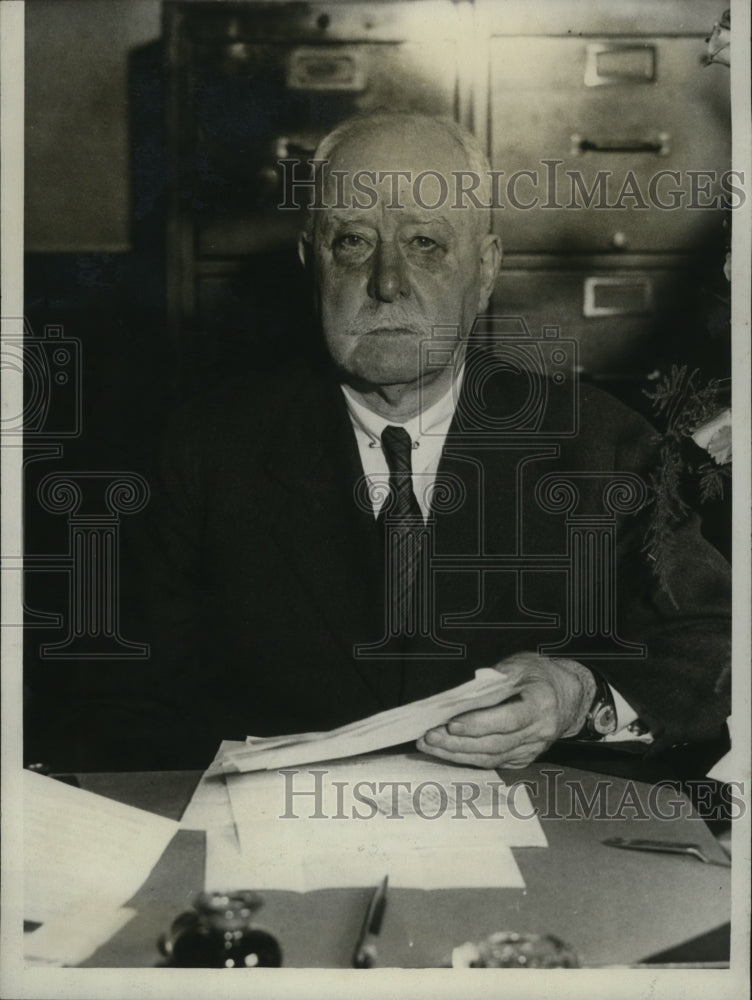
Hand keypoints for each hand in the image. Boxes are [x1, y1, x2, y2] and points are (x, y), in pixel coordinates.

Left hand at [416, 653, 595, 769]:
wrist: (567, 695)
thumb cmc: (539, 676)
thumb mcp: (520, 666)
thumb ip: (493, 680)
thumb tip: (461, 695)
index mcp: (541, 705)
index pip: (507, 720)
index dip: (478, 724)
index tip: (451, 723)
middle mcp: (539, 732)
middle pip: (494, 744)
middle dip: (458, 742)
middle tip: (429, 736)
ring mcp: (532, 749)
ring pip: (490, 757)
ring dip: (456, 753)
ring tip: (429, 744)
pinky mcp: (523, 758)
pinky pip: (492, 762)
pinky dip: (467, 758)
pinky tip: (446, 751)